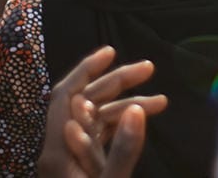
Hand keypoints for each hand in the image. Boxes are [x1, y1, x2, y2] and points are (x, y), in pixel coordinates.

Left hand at [37, 46, 168, 177]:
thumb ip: (122, 150)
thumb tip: (136, 109)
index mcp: (57, 152)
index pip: (65, 96)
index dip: (87, 69)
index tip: (111, 51)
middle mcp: (59, 152)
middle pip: (84, 103)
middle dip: (116, 82)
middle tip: (148, 68)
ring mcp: (69, 161)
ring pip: (95, 121)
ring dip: (124, 106)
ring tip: (160, 101)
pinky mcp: (80, 170)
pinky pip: (98, 137)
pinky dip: (118, 125)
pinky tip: (136, 118)